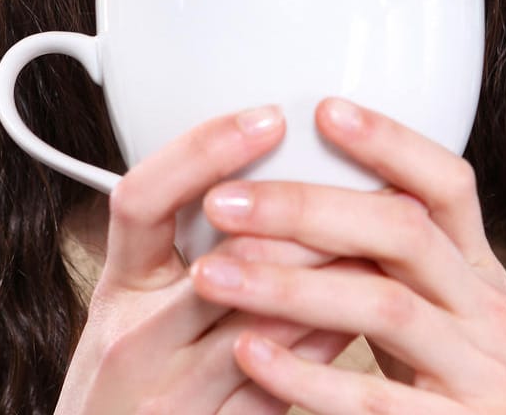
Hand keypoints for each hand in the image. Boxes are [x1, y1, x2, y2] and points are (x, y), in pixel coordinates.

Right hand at [54, 104, 370, 414]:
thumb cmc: (137, 389)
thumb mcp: (138, 314)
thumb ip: (183, 256)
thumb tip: (273, 183)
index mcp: (118, 290)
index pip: (142, 199)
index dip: (202, 151)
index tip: (269, 119)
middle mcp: (133, 340)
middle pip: (226, 260)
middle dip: (305, 219)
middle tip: (370, 182)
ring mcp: (172, 396)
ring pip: (268, 321)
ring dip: (333, 277)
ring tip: (386, 238)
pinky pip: (282, 384)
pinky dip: (326, 343)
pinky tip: (361, 315)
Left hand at [189, 98, 505, 413]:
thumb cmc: (479, 394)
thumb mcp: (458, 322)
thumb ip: (404, 272)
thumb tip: (317, 205)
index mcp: (482, 277)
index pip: (449, 187)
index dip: (391, 143)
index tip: (322, 111)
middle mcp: (489, 314)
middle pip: (404, 233)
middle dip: (308, 209)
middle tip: (225, 202)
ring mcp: (481, 374)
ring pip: (386, 308)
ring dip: (291, 288)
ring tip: (213, 275)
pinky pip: (377, 401)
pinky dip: (308, 378)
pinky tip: (252, 357)